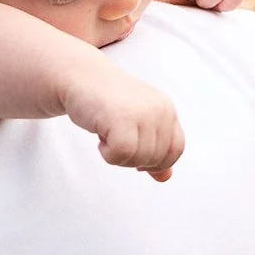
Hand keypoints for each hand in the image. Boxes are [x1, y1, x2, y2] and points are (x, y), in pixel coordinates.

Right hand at [63, 61, 184, 181]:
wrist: (79, 77)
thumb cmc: (107, 102)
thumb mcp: (136, 124)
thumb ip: (153, 149)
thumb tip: (165, 178)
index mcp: (167, 109)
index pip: (175, 149)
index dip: (156, 161)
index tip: (134, 154)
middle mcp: (160, 109)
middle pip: (155, 159)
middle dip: (132, 159)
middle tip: (114, 138)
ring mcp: (143, 113)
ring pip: (139, 160)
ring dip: (118, 156)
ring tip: (107, 133)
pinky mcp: (122, 118)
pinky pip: (121, 155)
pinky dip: (107, 154)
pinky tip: (100, 136)